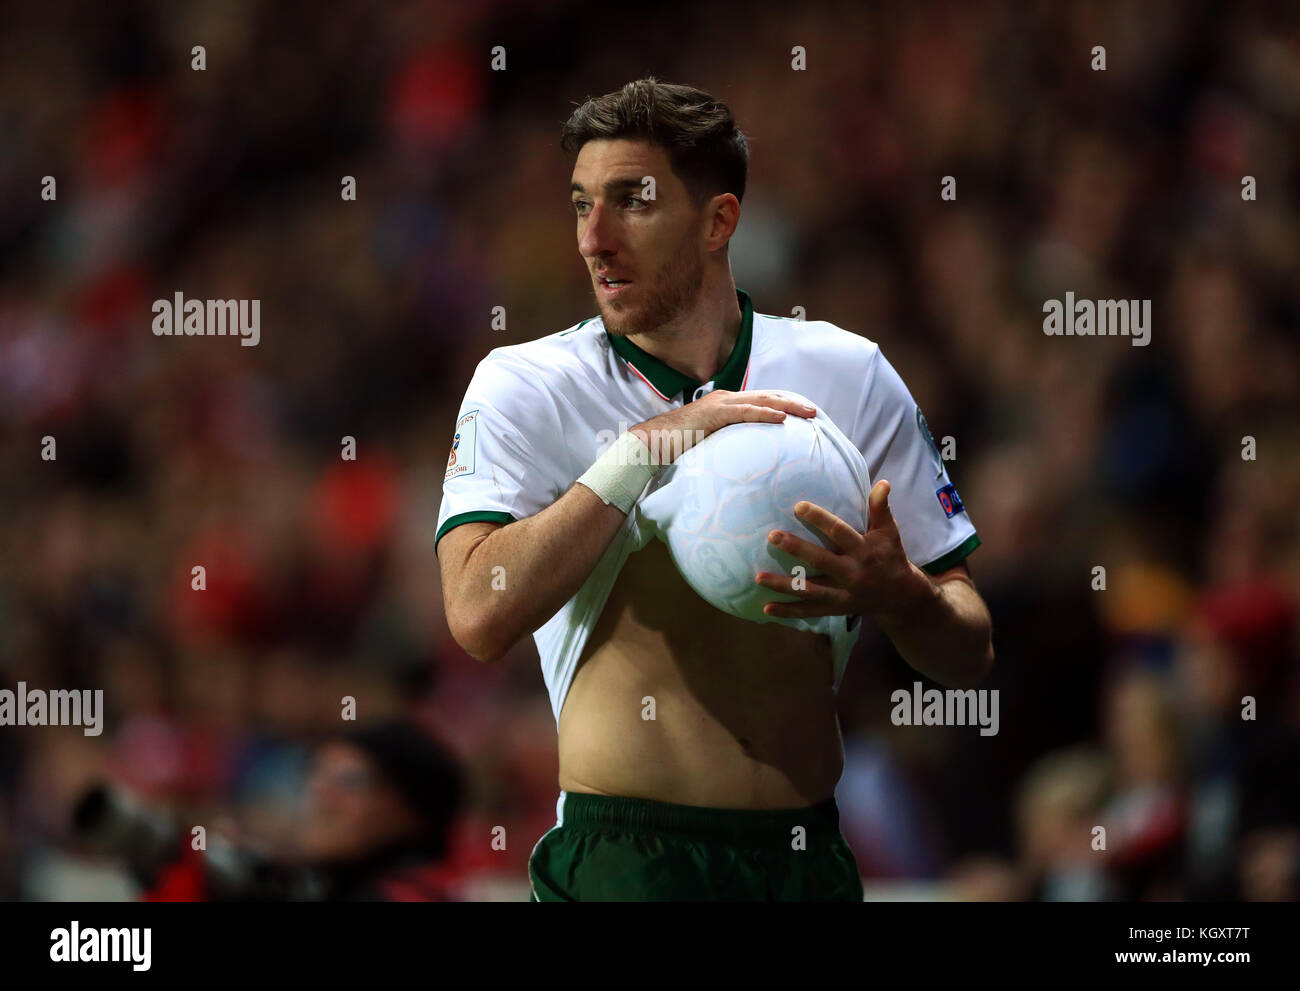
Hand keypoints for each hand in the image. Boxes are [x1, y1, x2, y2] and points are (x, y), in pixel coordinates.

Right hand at [630, 390, 815, 465]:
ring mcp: (720, 404)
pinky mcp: (715, 413)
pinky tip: (782, 419)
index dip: (785, 405)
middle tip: (815, 412)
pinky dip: (765, 414)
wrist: (653, 441)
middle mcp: (726, 399)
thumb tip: (743, 460)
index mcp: (726, 405)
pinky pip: (746, 412)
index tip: (805, 414)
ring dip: (788, 406)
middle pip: (767, 397)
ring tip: (808, 413)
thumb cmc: (678, 445)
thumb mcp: (711, 443)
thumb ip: (727, 444)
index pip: (762, 401)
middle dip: (793, 403)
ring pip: (762, 400)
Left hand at [754, 479, 935, 622]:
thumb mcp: (889, 532)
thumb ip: (880, 508)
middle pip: (820, 561)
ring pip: (810, 590)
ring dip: (783, 585)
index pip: (839, 532)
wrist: (900, 596)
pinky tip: (766, 608)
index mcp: (864, 551)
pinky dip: (789, 611)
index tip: (798, 506)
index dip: (819, 519)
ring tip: (758, 577)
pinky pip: (810, 611)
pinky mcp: (836, 609)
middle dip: (796, 548)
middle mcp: (852, 573)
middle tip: (772, 536)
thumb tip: (882, 483)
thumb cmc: (890, 556)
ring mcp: (843, 594)